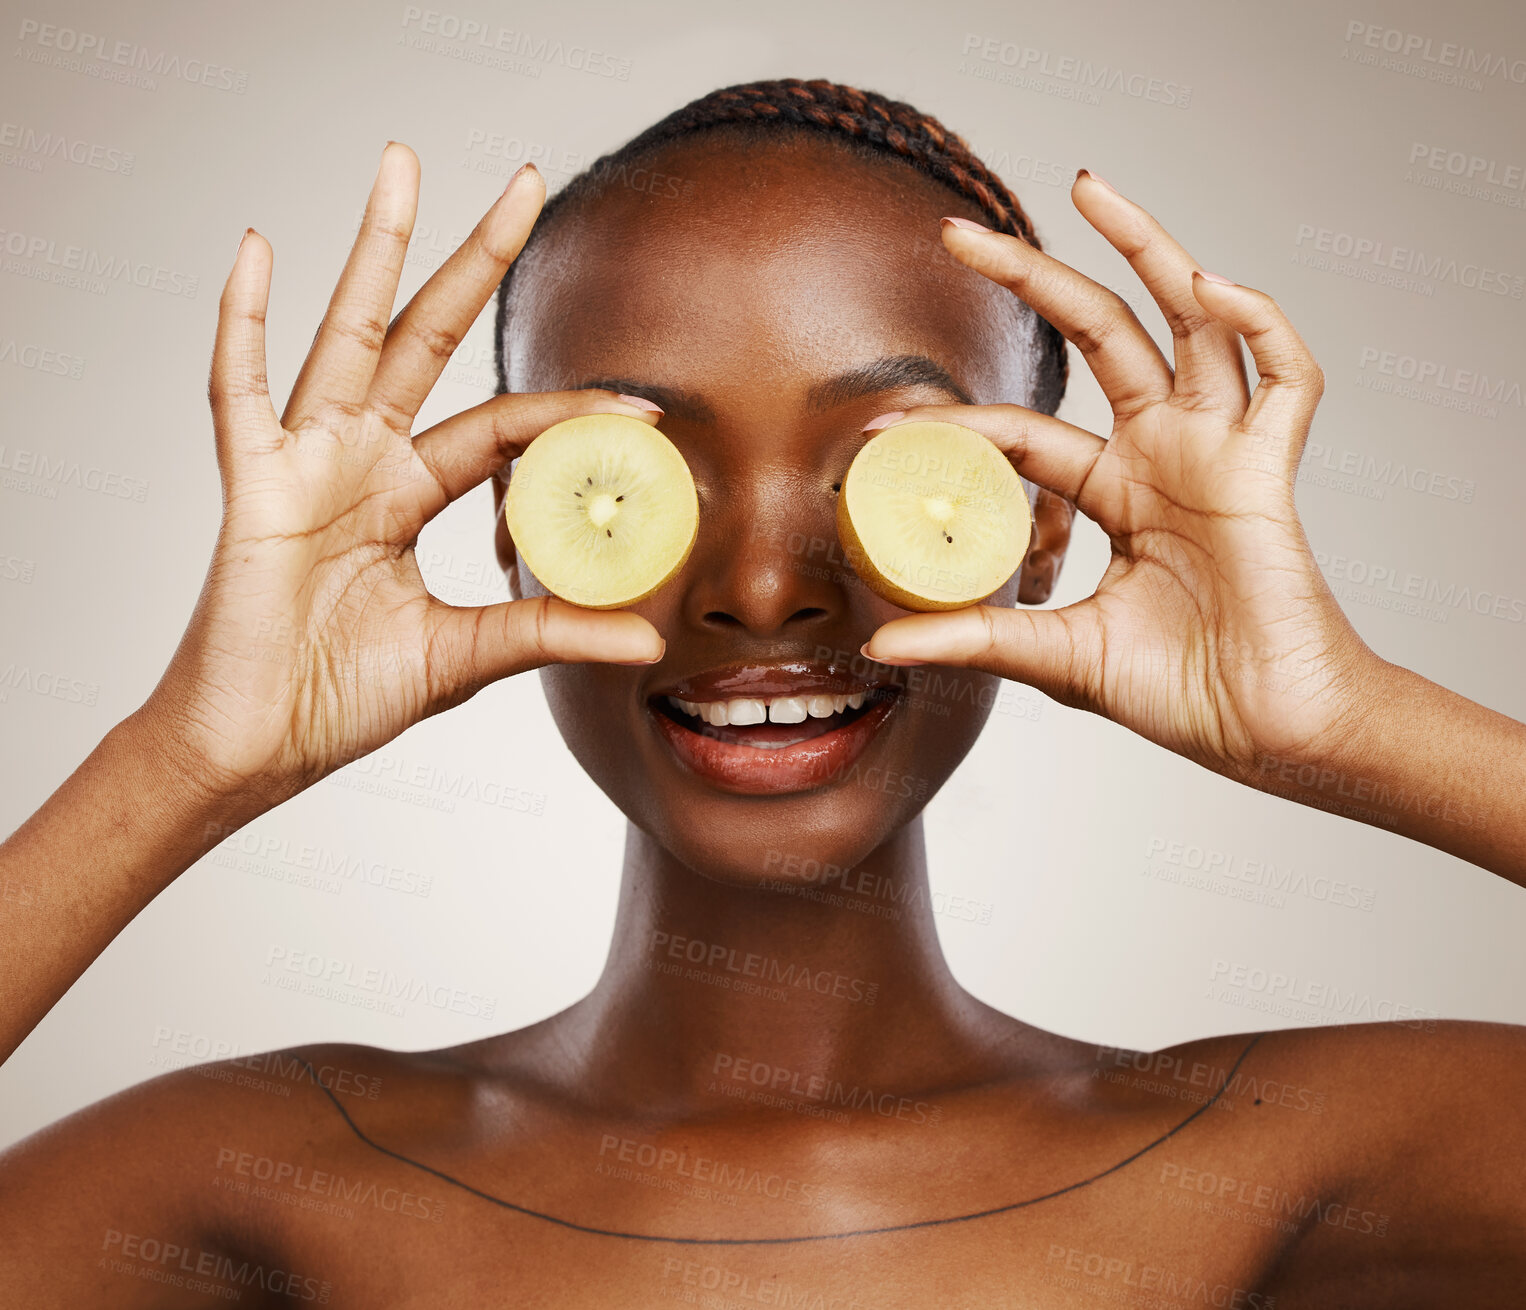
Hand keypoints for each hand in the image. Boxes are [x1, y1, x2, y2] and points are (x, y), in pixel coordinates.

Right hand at [142, 144, 664, 805]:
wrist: (259, 746)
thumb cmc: (343, 695)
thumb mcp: (465, 656)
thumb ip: (547, 632)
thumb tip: (647, 637)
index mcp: (409, 493)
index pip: (502, 426)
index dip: (569, 409)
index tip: (647, 409)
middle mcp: (362, 458)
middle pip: (428, 338)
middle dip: (475, 261)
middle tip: (526, 179)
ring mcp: (304, 461)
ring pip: (347, 334)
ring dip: (375, 249)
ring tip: (401, 165)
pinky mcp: (250, 484)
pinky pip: (237, 389)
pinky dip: (241, 322)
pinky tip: (254, 249)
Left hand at [860, 171, 1376, 787]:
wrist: (1263, 732)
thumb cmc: (1179, 693)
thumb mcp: (1056, 654)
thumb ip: (976, 637)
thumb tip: (880, 644)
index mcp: (1116, 492)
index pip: (1024, 432)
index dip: (955, 424)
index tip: (875, 428)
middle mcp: (1165, 454)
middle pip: (1099, 337)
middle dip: (1034, 278)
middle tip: (958, 233)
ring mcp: (1219, 452)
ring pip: (1191, 322)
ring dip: (1148, 249)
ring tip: (1087, 188)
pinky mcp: (1273, 467)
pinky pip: (1285, 375)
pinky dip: (1258, 322)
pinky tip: (1209, 287)